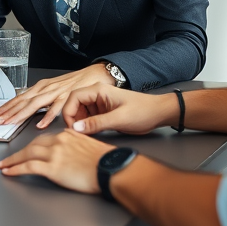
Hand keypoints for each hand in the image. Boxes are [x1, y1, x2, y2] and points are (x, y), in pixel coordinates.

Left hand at [0, 64, 113, 128]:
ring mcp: (56, 92)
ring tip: (10, 122)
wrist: (96, 73)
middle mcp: (46, 88)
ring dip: (21, 114)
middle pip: (22, 101)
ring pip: (35, 104)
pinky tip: (40, 124)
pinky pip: (57, 108)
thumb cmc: (75, 84)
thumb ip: (40, 100)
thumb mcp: (53, 91)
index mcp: (41, 87)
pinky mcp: (69, 97)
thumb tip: (25, 109)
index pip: (18, 99)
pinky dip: (48, 116)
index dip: (5, 108)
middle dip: (7, 112)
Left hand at [0, 130, 114, 192]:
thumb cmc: (106, 161)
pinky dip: (16, 169)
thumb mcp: (90, 147)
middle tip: (9, 158)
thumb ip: (76, 147)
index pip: (45, 138)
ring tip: (4, 165)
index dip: (33, 145)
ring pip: (27, 153)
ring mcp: (54, 153)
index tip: (27, 150)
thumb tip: (72, 155)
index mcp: (68, 134)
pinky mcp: (52, 167)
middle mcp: (59, 141)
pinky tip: (9, 172)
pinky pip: (28, 167)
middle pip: (33, 144)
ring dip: (13, 160)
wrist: (111, 168)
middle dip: (19, 152)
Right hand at [62, 84, 176, 135]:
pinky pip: (89, 118)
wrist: (158, 113)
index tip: (71, 127)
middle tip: (77, 133)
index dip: (69, 112)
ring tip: (86, 135)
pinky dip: (87, 126)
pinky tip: (92, 133)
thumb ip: (96, 124)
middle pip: (75, 105)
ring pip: (81, 112)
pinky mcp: (104, 112)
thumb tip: (77, 128)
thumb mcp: (119, 119)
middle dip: (74, 119)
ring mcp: (100, 104)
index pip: (74, 97)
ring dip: (80, 123)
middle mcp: (97, 95)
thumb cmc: (143, 111)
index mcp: (99, 90)